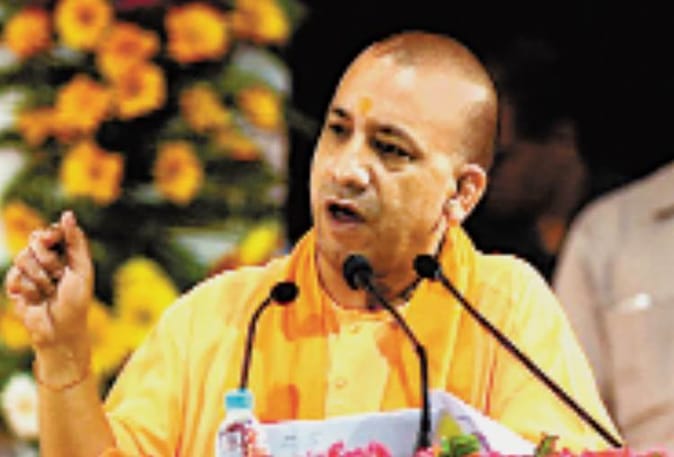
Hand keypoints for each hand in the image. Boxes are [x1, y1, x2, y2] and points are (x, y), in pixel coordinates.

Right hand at [4, 211, 92, 350]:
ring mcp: (28, 271)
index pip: (50, 232)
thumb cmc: (76, 300)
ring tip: (49, 291)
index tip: (51, 238)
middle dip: (48, 260)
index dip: (50, 234)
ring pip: (22, 258)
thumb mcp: (82, 269)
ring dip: (39, 278)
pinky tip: (36, 300)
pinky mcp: (15, 285)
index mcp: (63, 253)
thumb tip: (67, 214)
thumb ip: (75, 241)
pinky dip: (29, 289)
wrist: (60, 329)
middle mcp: (44, 259)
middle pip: (34, 241)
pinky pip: (14, 277)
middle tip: (58, 276)